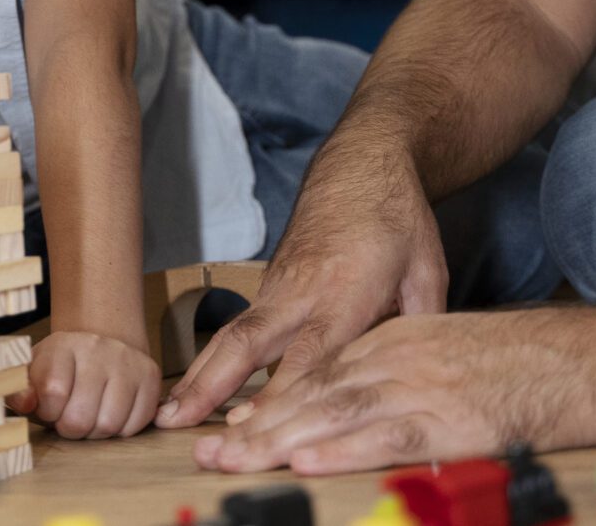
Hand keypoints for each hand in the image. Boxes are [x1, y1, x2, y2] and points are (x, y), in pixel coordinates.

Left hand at [8, 330, 160, 438]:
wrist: (102, 344)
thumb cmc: (62, 369)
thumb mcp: (34, 374)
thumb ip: (20, 392)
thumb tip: (25, 404)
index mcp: (63, 346)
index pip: (53, 393)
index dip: (48, 413)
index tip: (50, 409)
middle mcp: (97, 348)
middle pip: (80, 417)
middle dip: (71, 429)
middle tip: (70, 420)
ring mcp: (127, 361)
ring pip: (109, 424)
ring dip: (96, 433)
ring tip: (90, 418)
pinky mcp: (150, 375)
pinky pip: (136, 424)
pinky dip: (121, 430)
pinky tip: (111, 414)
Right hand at [157, 138, 446, 430]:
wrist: (360, 165)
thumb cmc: (397, 217)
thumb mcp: (428, 270)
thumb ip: (420, 327)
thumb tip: (420, 380)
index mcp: (347, 291)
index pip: (312, 353)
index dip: (283, 393)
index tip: (255, 430)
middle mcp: (302, 292)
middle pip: (250, 344)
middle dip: (212, 387)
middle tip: (176, 423)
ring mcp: (280, 287)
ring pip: (234, 337)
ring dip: (200, 377)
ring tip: (167, 414)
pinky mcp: (270, 286)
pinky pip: (239, 328)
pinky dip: (213, 362)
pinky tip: (195, 392)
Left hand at [193, 308, 595, 473]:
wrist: (590, 359)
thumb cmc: (527, 364)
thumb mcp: (452, 351)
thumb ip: (405, 373)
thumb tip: (363, 409)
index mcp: (397, 340)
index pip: (320, 372)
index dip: (272, 400)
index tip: (230, 423)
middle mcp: (399, 357)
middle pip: (314, 392)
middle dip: (257, 424)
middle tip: (208, 450)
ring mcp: (424, 385)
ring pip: (337, 412)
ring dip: (280, 439)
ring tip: (234, 459)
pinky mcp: (452, 417)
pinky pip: (388, 435)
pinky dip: (344, 447)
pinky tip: (307, 460)